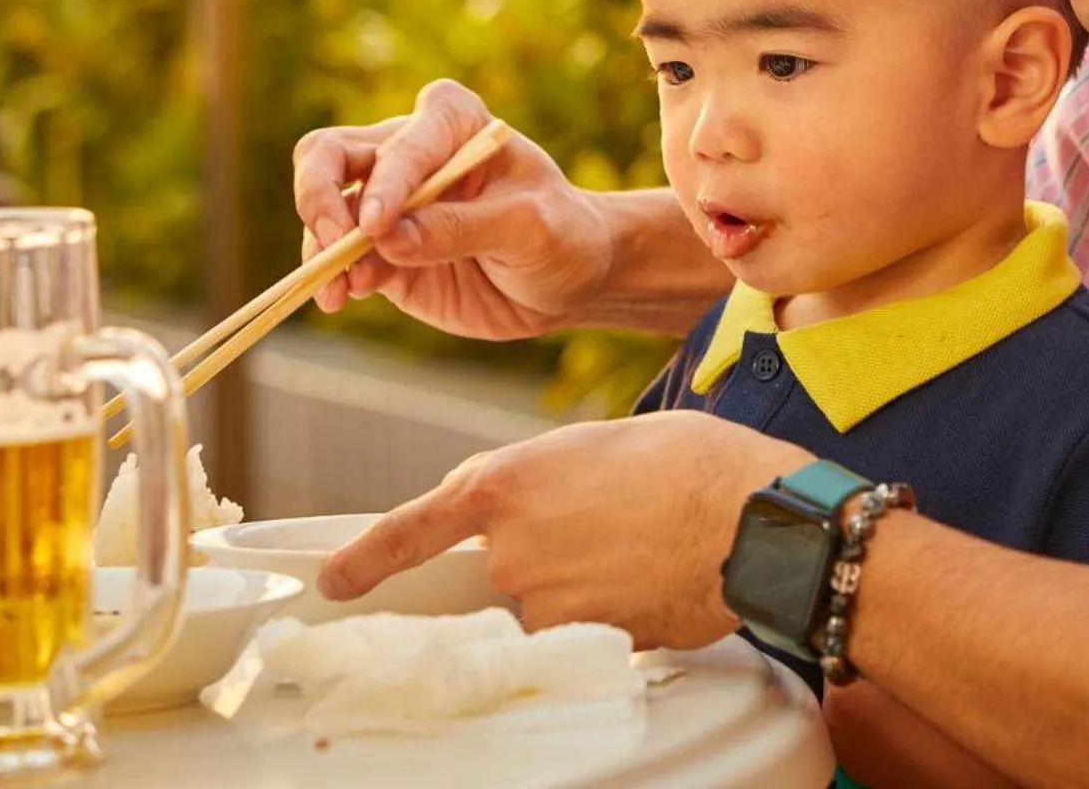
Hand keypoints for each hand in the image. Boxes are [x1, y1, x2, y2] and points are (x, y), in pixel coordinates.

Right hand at [292, 79, 614, 339]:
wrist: (568, 278)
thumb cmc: (561, 232)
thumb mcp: (528, 227)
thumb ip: (461, 227)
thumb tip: (389, 239)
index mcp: (454, 121)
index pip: (402, 144)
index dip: (385, 182)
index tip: (377, 227)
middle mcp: (410, 151)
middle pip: (330, 154)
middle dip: (319, 195)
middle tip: (333, 241)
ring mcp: (389, 201)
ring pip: (324, 207)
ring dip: (321, 247)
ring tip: (337, 289)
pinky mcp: (381, 249)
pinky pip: (337, 257)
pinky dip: (330, 276)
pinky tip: (340, 299)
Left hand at [318, 412, 812, 647]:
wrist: (752, 515)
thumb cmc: (695, 462)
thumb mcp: (602, 445)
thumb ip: (546, 481)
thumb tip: (538, 510)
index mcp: (506, 483)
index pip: (412, 529)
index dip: (365, 558)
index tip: (335, 579)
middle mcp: (509, 550)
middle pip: (497, 568)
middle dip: (542, 551)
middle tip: (609, 523)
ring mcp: (543, 604)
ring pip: (543, 603)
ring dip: (583, 582)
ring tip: (645, 545)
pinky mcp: (583, 642)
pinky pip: (581, 632)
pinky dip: (612, 610)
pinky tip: (656, 576)